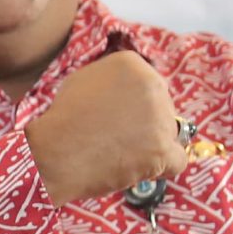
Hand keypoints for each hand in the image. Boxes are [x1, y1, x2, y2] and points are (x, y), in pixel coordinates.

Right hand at [22, 52, 185, 204]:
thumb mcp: (83, 80)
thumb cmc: (62, 120)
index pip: (151, 87)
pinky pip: (178, 160)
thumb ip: (112, 80)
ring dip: (151, 147)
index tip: (119, 119)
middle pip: (164, 109)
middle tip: (118, 138)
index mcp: (133, 65)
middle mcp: (152, 85)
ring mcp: (161, 118)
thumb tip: (126, 91)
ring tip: (121, 155)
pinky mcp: (163, 149)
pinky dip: (162, 168)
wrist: (54, 153)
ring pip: (170, 135)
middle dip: (146, 125)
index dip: (136, 107)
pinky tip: (140, 168)